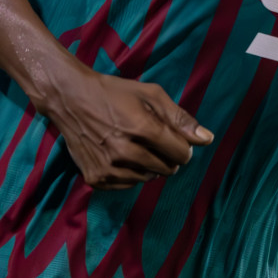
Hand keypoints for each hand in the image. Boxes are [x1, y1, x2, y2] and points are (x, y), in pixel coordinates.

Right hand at [35, 62, 213, 189]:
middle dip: (168, 156)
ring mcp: (108, 168)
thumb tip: (207, 139)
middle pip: (166, 169)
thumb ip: (180, 118)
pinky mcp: (95, 178)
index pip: (181, 154)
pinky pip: (127, 184)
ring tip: (135, 145)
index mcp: (142, 129)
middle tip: (153, 140)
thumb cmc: (114, 93)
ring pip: (148, 178)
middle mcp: (124, 152)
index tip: (175, 139)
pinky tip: (121, 155)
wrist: (70, 99)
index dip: (184, 147)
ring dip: (149, 165)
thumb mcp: (151, 95)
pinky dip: (130, 173)